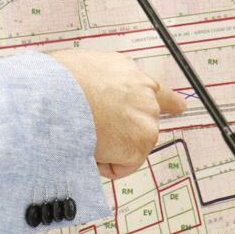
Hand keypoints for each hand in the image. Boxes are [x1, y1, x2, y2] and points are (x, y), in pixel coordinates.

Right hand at [49, 49, 185, 177]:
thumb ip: (104, 83)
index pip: (159, 90)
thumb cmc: (59, 81)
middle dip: (123, 133)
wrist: (54, 94)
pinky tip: (88, 144)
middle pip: (143, 124)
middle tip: (96, 129)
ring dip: (109, 147)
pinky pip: (120, 166)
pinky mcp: (139, 144)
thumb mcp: (86, 67)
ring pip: (129, 147)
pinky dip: (103, 163)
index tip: (180, 107)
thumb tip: (96, 96)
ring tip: (85, 130)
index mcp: (130, 73)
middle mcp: (145, 94)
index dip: (170, 101)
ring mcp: (146, 120)